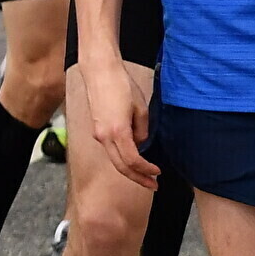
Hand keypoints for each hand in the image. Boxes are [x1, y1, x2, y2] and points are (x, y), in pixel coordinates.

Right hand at [75, 56, 159, 189]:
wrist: (99, 70)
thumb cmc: (121, 85)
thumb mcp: (141, 109)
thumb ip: (142, 130)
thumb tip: (140, 142)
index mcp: (117, 132)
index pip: (133, 161)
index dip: (146, 170)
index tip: (158, 174)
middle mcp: (104, 136)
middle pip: (121, 166)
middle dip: (137, 178)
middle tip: (152, 185)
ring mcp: (98, 133)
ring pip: (114, 158)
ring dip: (129, 168)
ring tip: (144, 173)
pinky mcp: (96, 127)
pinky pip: (110, 148)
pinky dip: (122, 156)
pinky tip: (133, 155)